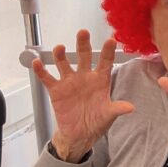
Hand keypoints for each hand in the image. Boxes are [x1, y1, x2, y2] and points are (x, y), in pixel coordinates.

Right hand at [34, 29, 133, 160]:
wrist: (80, 134)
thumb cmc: (97, 121)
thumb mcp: (109, 115)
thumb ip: (117, 108)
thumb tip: (130, 107)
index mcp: (100, 80)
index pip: (105, 62)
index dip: (108, 52)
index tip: (111, 40)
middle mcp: (85, 77)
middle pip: (84, 56)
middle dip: (83, 44)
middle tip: (83, 32)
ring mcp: (70, 82)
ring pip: (64, 64)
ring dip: (60, 55)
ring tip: (60, 48)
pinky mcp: (56, 90)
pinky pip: (47, 78)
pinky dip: (41, 71)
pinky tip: (37, 62)